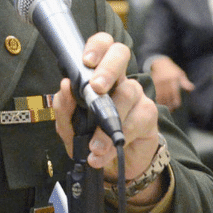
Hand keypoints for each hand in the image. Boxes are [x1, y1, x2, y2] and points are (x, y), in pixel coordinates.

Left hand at [53, 33, 162, 194]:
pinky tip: (104, 152)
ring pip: (128, 92)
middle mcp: (119, 79)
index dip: (97, 46)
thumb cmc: (89, 139)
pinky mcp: (148, 115)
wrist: (113, 166)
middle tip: (96, 88)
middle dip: (108, 68)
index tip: (86, 61)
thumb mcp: (69, 127)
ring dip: (108, 120)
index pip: (102, 45)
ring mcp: (136, 95)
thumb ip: (64, 108)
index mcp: (97, 75)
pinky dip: (118, 138)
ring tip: (95, 145)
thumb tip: (65, 86)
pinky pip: (136, 119)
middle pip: (120, 53)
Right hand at [149, 57, 193, 109]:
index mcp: (174, 78)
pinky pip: (154, 91)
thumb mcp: (180, 74)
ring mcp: (158, 81)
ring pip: (160, 94)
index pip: (174, 91)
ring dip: (162, 102)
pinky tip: (158, 103)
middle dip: (169, 103)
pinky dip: (156, 98)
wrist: (159, 62)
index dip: (175, 99)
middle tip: (171, 110)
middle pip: (167, 94)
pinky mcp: (152, 81)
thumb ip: (185, 82)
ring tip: (165, 109)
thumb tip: (191, 89)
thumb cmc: (172, 70)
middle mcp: (166, 80)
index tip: (176, 106)